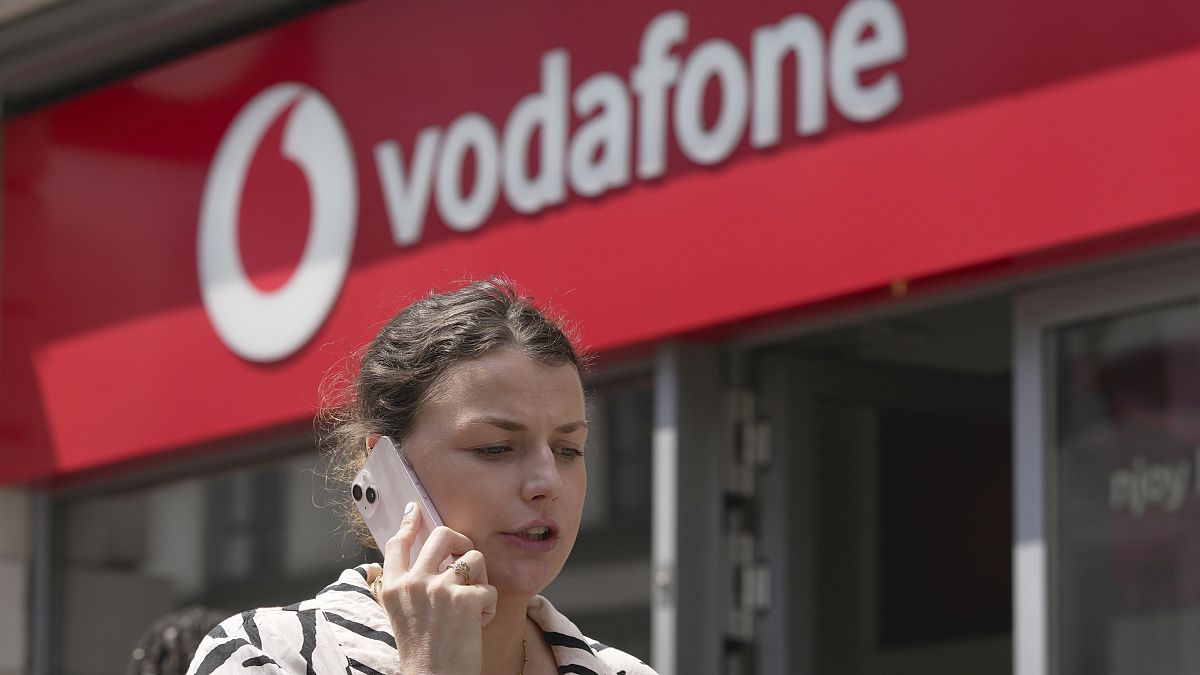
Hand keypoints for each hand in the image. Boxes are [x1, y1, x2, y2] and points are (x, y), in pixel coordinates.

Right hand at [380, 501, 497, 673]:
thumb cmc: (423, 654)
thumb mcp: (402, 616)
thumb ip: (409, 587)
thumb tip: (426, 562)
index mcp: (393, 588)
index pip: (397, 545)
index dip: (408, 524)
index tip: (415, 510)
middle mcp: (413, 583)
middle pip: (442, 535)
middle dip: (460, 540)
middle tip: (464, 554)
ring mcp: (439, 589)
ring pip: (474, 557)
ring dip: (480, 580)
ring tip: (472, 605)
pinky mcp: (466, 599)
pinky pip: (490, 587)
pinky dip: (489, 607)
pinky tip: (478, 625)